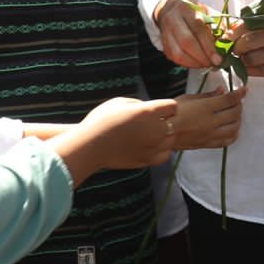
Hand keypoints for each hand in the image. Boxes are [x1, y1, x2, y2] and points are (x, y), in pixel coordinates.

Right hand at [56, 97, 178, 181]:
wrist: (90, 145)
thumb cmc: (102, 120)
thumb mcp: (120, 102)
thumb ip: (140, 105)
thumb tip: (148, 110)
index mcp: (148, 112)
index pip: (172, 107)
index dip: (166, 107)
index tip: (158, 110)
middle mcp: (155, 130)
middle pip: (174, 124)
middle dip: (166, 122)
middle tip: (152, 123)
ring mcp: (153, 147)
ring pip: (171, 140)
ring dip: (165, 136)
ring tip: (151, 135)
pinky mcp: (147, 160)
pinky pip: (165, 155)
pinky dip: (162, 150)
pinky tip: (152, 146)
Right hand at [156, 0, 220, 69]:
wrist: (171, 9)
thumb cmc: (194, 13)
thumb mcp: (208, 12)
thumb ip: (221, 25)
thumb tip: (233, 39)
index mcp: (187, 9)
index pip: (198, 28)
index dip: (209, 45)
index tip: (219, 57)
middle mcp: (174, 19)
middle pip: (187, 41)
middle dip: (203, 56)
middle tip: (215, 63)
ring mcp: (166, 32)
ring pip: (178, 52)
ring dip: (194, 63)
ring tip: (207, 64)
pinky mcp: (164, 43)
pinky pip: (174, 57)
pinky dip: (187, 64)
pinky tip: (197, 64)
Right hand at [170, 83, 247, 149]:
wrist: (162, 132)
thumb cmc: (172, 112)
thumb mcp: (188, 98)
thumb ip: (207, 95)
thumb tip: (221, 90)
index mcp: (205, 107)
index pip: (229, 99)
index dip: (239, 93)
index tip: (244, 89)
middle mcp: (211, 122)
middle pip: (234, 113)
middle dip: (239, 105)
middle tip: (237, 101)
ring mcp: (210, 134)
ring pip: (234, 128)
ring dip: (238, 120)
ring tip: (235, 115)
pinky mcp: (207, 144)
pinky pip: (227, 141)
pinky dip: (233, 134)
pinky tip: (232, 129)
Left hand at [232, 6, 263, 78]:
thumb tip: (238, 25)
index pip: (250, 24)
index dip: (234, 32)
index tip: (226, 37)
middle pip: (250, 42)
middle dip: (236, 48)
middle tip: (231, 50)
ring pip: (256, 58)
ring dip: (244, 60)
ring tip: (240, 59)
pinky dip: (252, 71)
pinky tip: (247, 69)